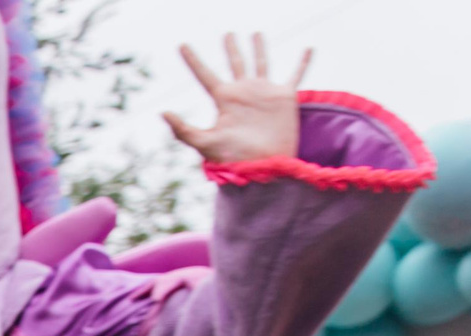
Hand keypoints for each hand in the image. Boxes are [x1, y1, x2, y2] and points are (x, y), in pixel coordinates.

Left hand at [166, 33, 308, 165]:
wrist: (262, 166)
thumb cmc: (233, 158)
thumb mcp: (204, 143)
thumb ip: (183, 129)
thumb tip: (162, 112)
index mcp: (223, 99)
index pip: (204, 74)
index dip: (192, 60)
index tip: (181, 45)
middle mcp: (243, 93)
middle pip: (234, 63)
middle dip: (231, 48)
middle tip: (227, 34)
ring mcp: (264, 93)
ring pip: (260, 63)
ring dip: (259, 48)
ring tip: (255, 33)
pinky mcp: (285, 98)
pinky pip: (296, 75)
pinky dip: (302, 63)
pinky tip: (308, 49)